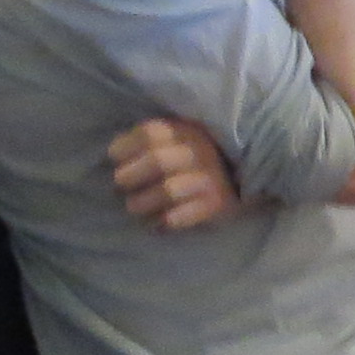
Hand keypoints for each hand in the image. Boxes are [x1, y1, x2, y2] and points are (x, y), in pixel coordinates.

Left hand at [107, 116, 242, 231]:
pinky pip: (179, 217)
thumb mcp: (177, 139)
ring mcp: (208, 179)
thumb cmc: (195, 157)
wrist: (240, 176)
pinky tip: (156, 222)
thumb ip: (149, 141)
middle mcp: (198, 152)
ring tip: (135, 206)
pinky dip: (162, 221)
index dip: (126, 145)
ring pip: (167, 191)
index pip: (151, 133)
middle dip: (130, 176)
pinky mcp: (215, 204)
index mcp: (185, 131)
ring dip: (142, 202)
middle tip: (122, 185)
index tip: (114, 156)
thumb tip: (114, 151)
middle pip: (157, 161)